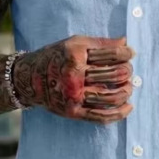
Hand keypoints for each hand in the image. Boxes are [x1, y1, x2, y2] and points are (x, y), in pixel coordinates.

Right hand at [15, 35, 135, 122]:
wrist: (28, 79)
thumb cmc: (56, 57)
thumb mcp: (75, 43)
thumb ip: (101, 43)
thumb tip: (126, 42)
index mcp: (76, 55)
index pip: (113, 55)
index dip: (126, 54)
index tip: (130, 54)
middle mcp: (74, 76)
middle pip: (115, 75)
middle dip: (127, 72)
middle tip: (128, 71)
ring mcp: (73, 96)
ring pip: (112, 97)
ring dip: (126, 91)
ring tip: (128, 87)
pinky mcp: (73, 112)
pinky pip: (102, 116)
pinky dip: (119, 113)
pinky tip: (128, 107)